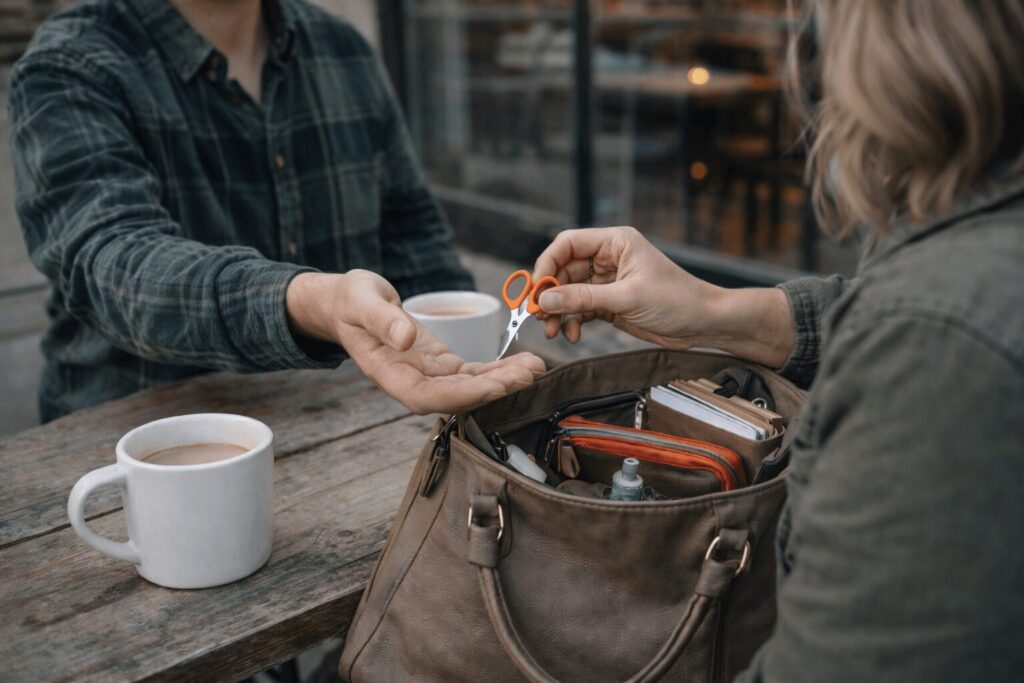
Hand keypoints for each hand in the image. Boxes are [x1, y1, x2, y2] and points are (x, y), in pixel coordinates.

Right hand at [286, 270, 545, 413]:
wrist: (348, 303)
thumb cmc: (350, 301)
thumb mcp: (361, 301)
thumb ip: (382, 320)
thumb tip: (407, 340)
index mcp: (389, 375)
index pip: (428, 396)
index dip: (462, 395)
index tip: (493, 386)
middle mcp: (412, 382)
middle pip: (457, 395)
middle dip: (494, 388)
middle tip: (529, 373)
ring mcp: (428, 375)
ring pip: (470, 385)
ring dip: (503, 379)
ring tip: (535, 367)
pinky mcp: (441, 363)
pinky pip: (472, 371)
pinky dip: (497, 369)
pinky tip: (522, 363)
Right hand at [533, 227, 794, 367]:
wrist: (704, 323)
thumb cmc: (676, 300)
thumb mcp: (626, 298)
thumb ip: (583, 297)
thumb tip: (545, 299)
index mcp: (615, 243)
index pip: (567, 243)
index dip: (547, 263)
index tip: (537, 288)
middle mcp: (608, 258)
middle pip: (564, 270)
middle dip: (550, 294)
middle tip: (540, 317)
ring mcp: (607, 282)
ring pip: (569, 292)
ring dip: (559, 311)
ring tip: (554, 331)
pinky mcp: (609, 303)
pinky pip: (580, 308)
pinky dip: (572, 321)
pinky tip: (573, 334)